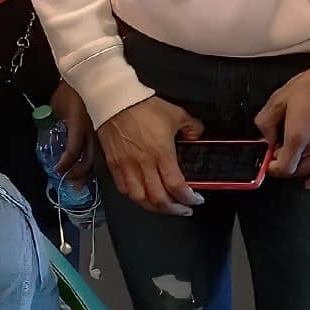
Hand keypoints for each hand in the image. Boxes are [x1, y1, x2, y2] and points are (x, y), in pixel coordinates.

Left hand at [49, 81, 95, 186]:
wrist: (91, 77)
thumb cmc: (70, 90)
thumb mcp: (57, 105)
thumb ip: (53, 120)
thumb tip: (49, 131)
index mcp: (79, 125)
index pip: (73, 149)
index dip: (65, 162)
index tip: (57, 170)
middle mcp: (92, 132)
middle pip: (87, 159)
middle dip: (78, 173)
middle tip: (69, 183)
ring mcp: (100, 132)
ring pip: (95, 157)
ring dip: (86, 171)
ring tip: (79, 182)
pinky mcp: (103, 131)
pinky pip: (98, 149)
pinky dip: (91, 160)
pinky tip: (88, 168)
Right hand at [96, 96, 204, 215]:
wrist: (114, 99)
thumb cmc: (143, 106)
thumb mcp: (176, 113)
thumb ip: (191, 127)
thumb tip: (196, 136)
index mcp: (161, 153)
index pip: (176, 186)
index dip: (188, 198)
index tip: (196, 200)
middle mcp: (143, 164)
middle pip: (158, 198)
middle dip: (174, 209)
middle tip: (184, 209)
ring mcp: (126, 165)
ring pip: (139, 198)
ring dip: (154, 208)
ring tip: (163, 208)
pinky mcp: (113, 164)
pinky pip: (123, 188)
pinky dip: (135, 197)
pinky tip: (142, 197)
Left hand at [255, 51, 309, 188]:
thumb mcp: (277, 100)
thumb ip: (266, 123)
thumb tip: (266, 138)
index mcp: (299, 136)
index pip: (284, 167)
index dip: (272, 168)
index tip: (266, 161)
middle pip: (297, 170)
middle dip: (282, 167)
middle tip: (274, 157)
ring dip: (298, 170)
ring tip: (288, 162)